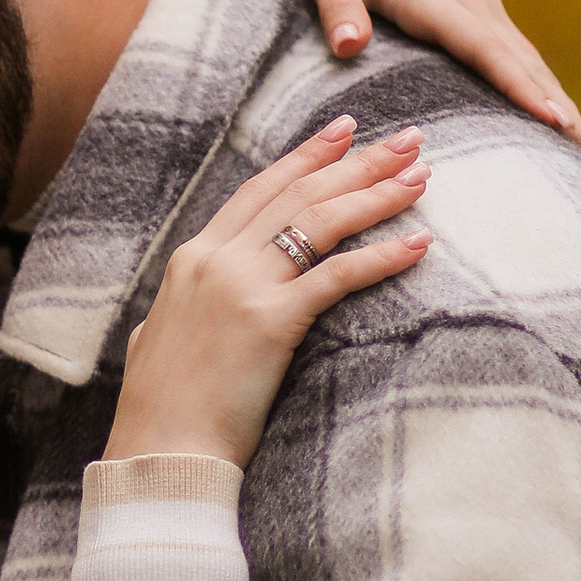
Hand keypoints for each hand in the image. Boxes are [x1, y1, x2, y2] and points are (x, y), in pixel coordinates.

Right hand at [105, 123, 430, 471]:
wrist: (160, 450)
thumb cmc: (163, 407)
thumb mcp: (163, 335)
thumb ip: (187, 304)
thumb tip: (194, 299)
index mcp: (193, 257)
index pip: (260, 190)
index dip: (306, 157)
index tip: (345, 130)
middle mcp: (217, 260)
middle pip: (299, 194)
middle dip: (357, 162)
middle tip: (406, 140)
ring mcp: (242, 287)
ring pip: (320, 222)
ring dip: (376, 194)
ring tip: (420, 177)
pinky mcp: (271, 322)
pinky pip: (337, 277)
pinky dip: (381, 257)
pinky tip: (418, 244)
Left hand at [279, 0, 580, 170]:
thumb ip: (336, 5)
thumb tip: (349, 45)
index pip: (485, 50)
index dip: (521, 87)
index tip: (557, 124)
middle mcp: (471, 4)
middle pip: (527, 67)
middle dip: (570, 115)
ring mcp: (482, 9)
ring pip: (534, 67)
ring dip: (573, 111)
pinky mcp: (481, 16)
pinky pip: (522, 62)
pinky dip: (550, 95)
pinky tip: (572, 130)